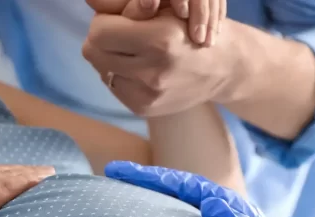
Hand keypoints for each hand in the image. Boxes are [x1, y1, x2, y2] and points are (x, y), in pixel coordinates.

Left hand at [82, 9, 236, 116]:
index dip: (103, 21)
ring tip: (133, 50)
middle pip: (92, 51)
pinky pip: (112, 86)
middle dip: (102, 38)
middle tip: (121, 33)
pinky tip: (139, 67)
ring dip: (109, 57)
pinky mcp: (144, 109)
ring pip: (100, 69)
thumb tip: (90, 1)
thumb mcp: (166, 6)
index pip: (99, 31)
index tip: (117, 19)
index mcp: (160, 40)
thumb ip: (127, 4)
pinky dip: (120, 74)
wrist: (223, 67)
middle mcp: (153, 72)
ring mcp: (148, 96)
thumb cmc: (192, 27)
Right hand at [106, 162, 314, 216]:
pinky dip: (158, 213)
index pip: (179, 184)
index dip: (148, 177)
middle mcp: (216, 206)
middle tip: (109, 172)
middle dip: (141, 179)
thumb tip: (209, 204)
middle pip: (171, 186)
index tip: (118, 172)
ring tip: (118, 192)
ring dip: (147, 194)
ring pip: (173, 201)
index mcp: (224, 204)